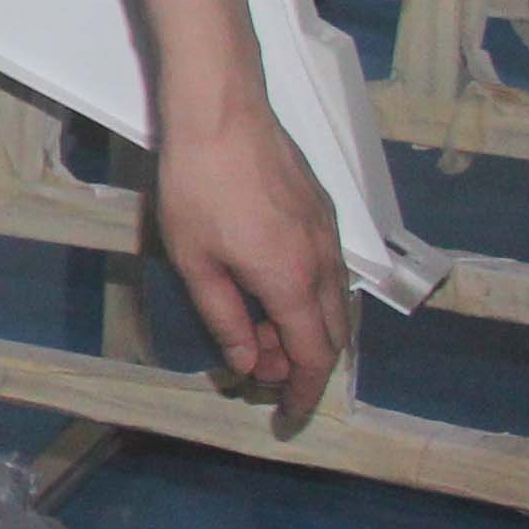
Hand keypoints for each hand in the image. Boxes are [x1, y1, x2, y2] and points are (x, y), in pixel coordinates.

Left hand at [155, 89, 350, 436]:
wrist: (221, 111)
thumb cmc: (198, 185)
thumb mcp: (195, 260)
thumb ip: (225, 318)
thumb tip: (250, 365)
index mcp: (293, 283)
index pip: (315, 358)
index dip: (305, 394)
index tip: (289, 417)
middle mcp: (323, 263)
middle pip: (332, 334)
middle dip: (303, 364)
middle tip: (262, 372)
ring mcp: (328, 233)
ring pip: (333, 302)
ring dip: (305, 329)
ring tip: (258, 332)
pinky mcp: (322, 210)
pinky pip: (328, 271)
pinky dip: (308, 296)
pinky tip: (271, 289)